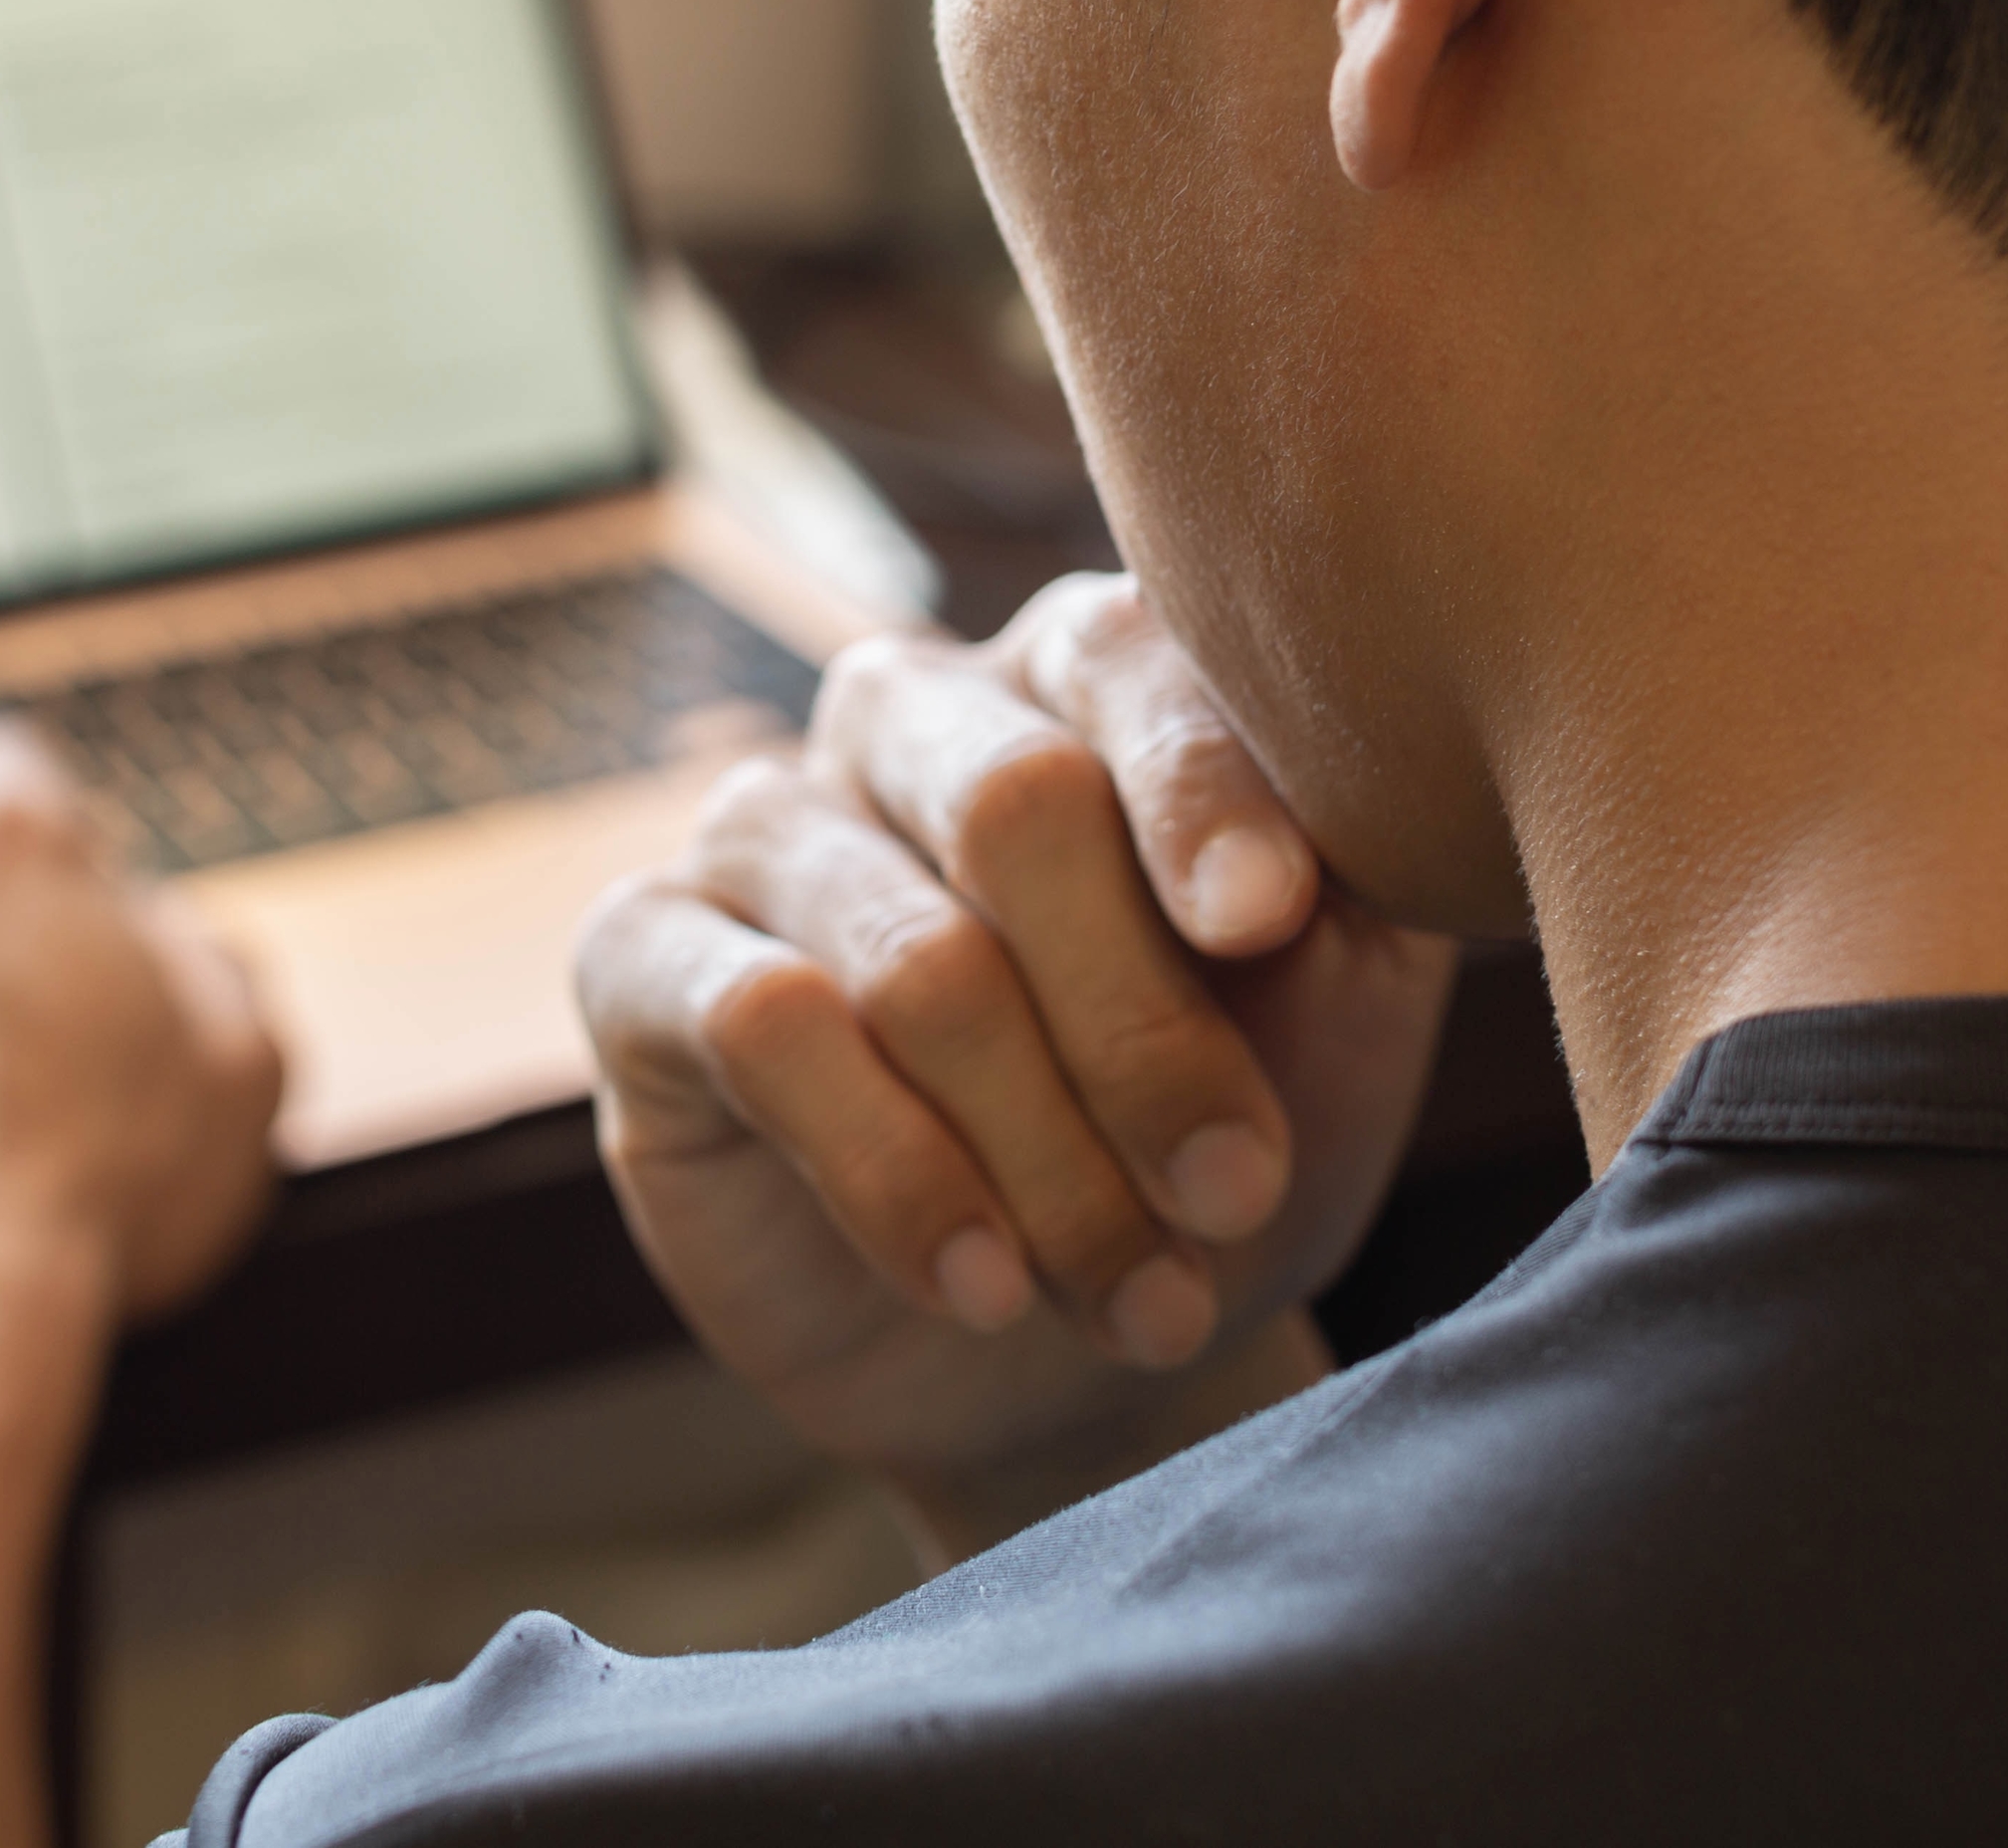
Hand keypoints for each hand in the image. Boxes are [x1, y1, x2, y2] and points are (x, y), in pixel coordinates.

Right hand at [578, 575, 1454, 1557]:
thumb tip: (1361, 828)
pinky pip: (762, 1029)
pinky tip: (981, 1286)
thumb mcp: (1333, 1013)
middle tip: (1235, 1193)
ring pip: (911, 956)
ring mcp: (766, 827)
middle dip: (1143, 1030)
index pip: (1130, 658)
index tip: (1268, 920)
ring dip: (1047, 1156)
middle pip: (1018, 806)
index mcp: (1084, 676)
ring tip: (1144, 1303)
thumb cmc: (1221, 1128)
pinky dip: (896, 1176)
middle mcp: (913, 715)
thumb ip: (1354, 890)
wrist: (1072, 1350)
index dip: (1201, 787)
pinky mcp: (645, 958)